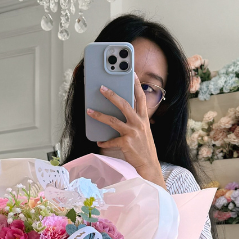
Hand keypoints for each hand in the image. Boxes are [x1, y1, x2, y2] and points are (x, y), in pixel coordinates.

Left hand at [87, 73, 165, 187]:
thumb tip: (119, 111)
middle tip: (101, 87)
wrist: (148, 165)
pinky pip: (110, 140)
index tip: (132, 73)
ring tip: (89, 111)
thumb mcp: (143, 130)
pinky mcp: (126, 143)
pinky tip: (98, 141)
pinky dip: (103, 141)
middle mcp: (139, 123)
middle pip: (124, 104)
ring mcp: (133, 133)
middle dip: (112, 95)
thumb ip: (134, 120)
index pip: (141, 97)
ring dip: (99, 115)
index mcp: (144, 118)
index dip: (136, 84)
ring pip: (113, 120)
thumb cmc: (143, 147)